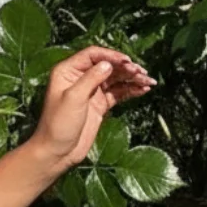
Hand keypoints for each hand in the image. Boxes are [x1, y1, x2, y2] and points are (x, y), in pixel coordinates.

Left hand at [29, 46, 155, 172]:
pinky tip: (144, 90)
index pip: (92, 55)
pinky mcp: (99, 104)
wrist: (57, 151)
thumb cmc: (59, 124)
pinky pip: (118, 93)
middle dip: (126, 68)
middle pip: (107, 65)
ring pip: (115, 79)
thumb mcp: (73, 98)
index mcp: (68, 71)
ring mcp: (91, 91)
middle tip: (141, 72)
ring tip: (148, 81)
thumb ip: (91, 79)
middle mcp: (80, 78)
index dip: (111, 55)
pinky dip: (131, 90)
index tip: (128, 61)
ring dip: (132, 78)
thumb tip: (108, 64)